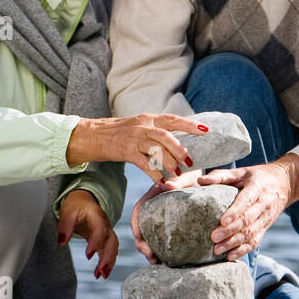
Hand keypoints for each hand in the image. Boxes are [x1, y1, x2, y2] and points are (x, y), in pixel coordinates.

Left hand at [57, 190, 118, 278]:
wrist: (84, 200)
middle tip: (101, 271)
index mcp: (96, 215)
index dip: (96, 242)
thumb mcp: (67, 211)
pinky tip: (101, 273)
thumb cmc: (76, 205)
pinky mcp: (105, 239)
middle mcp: (105, 224)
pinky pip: (110, 251)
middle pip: (112, 241)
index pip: (100, 229)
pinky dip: (108, 262)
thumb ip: (64, 226)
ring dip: (109, 262)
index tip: (88, 255)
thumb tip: (62, 242)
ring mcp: (107, 232)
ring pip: (113, 247)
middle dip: (108, 257)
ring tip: (102, 275)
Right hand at [66, 114, 207, 180]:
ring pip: (157, 149)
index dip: (190, 124)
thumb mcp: (138, 126)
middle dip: (181, 149)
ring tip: (177, 173)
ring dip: (170, 163)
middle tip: (190, 161)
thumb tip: (176, 141)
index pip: (172, 119)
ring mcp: (134, 138)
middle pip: (167, 136)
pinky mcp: (126, 151)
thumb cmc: (117, 133)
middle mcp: (142, 125)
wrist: (92, 135)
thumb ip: (155, 131)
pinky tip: (161, 180)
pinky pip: (144, 164)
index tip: (206, 130)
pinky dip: (155, 173)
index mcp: (148, 118)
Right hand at [130, 169, 204, 263]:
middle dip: (142, 243)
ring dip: (149, 249)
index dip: (135, 224)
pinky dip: (160, 249)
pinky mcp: (169, 225)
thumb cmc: (196, 178)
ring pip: (149, 235)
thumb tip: (168, 185)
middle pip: (141, 227)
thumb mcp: (188, 179)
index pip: (138, 210)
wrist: (207, 182)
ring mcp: (161, 217)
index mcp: (155, 195)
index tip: (138, 238)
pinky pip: (160, 238)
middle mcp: (155, 207)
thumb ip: (179, 181)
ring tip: (156, 261)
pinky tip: (164, 258)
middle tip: (151, 257)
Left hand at [197, 154, 298, 259]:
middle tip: (214, 237)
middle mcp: (263, 204)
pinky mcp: (265, 227)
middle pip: (247, 220)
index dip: (234, 212)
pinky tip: (230, 256)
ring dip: (234, 243)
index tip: (221, 221)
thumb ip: (221, 176)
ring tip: (217, 250)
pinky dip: (243, 250)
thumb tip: (200, 181)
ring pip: (251, 233)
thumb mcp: (242, 172)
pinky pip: (255, 241)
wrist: (285, 183)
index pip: (246, 201)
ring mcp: (265, 218)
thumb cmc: (258, 176)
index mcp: (257, 188)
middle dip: (230, 231)